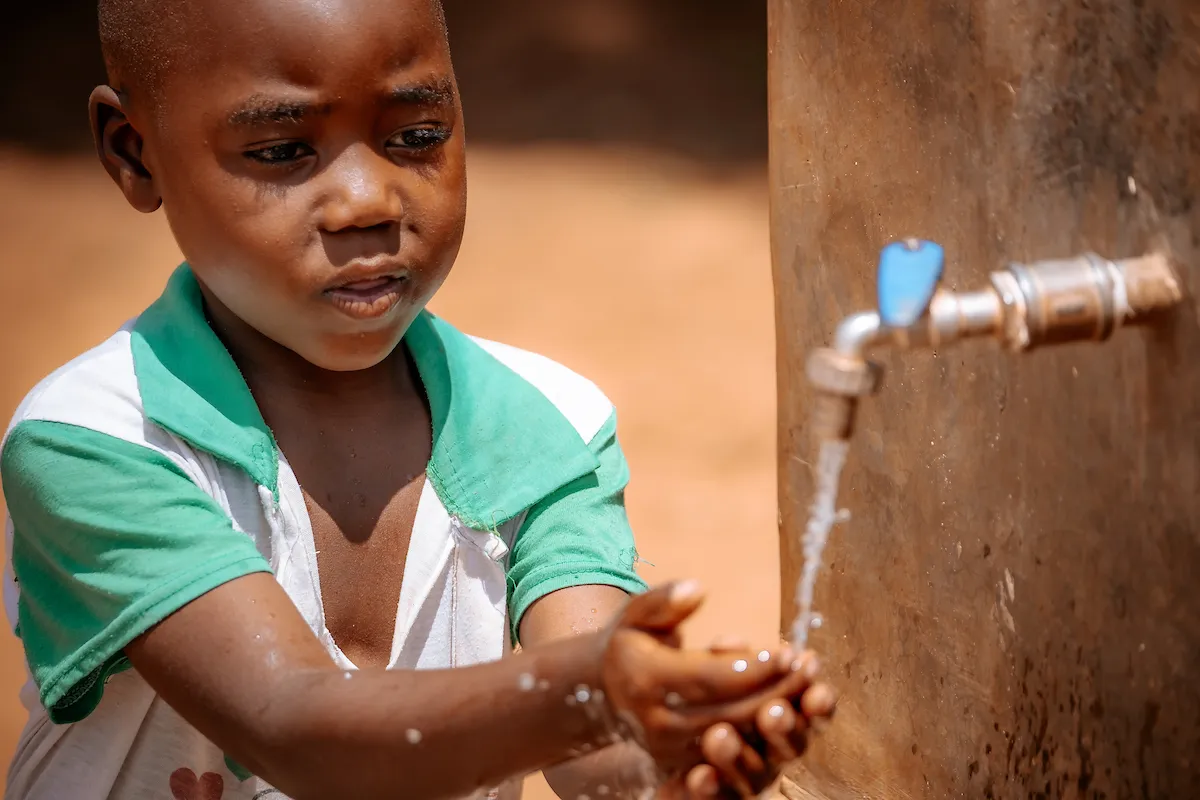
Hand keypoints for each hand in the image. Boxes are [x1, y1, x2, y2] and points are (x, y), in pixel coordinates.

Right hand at [597, 582, 824, 783]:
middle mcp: (656, 722)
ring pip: (737, 737)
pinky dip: (767, 735)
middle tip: (809, 669)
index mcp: (643, 680)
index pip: (708, 678)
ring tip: (810, 688)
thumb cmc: (631, 642)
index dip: (752, 668)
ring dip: (779, 714)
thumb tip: (697, 589)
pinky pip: (734, 753)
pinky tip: (793, 711)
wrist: (605, 691)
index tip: (788, 654)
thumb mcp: (637, 613)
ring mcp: (671, 750)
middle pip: (729, 712)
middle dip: (776, 692)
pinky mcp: (684, 765)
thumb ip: (664, 600)